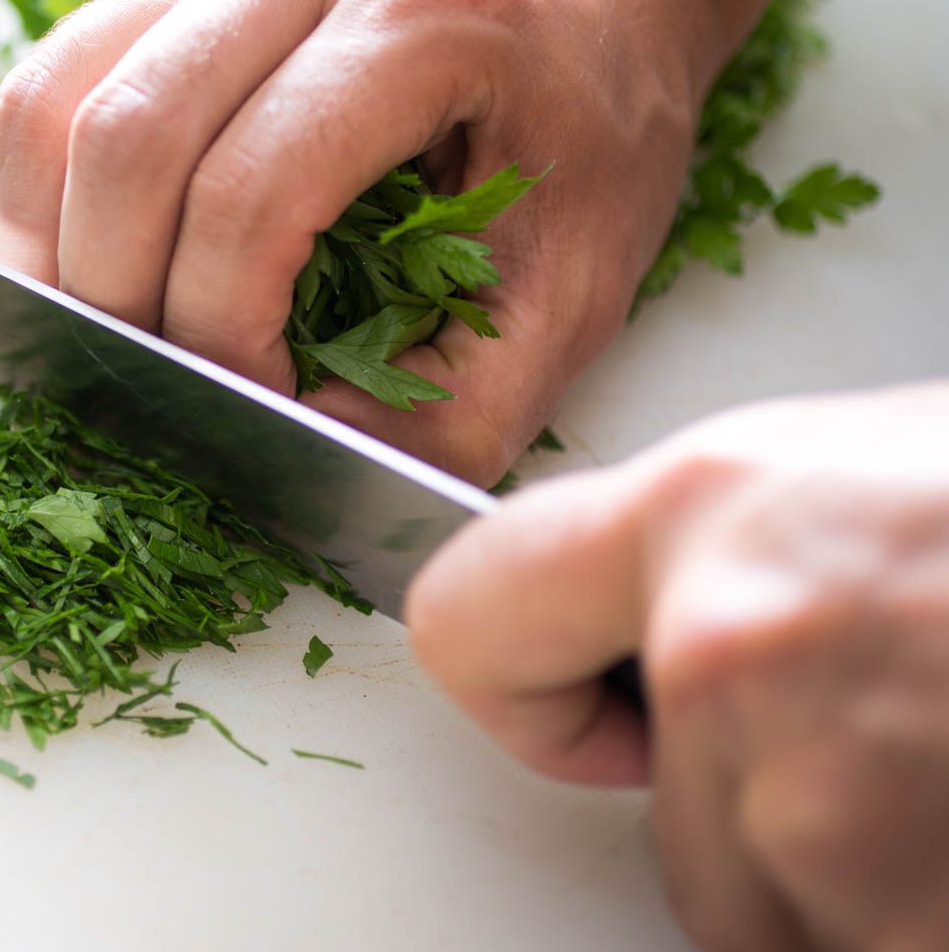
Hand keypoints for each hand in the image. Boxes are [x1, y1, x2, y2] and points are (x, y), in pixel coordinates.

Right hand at [0, 0, 721, 484]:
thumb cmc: (604, 115)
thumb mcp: (579, 277)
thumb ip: (461, 403)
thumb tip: (307, 459)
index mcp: (431, 18)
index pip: (248, 197)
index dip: (217, 334)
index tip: (248, 408)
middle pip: (126, 142)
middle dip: (114, 300)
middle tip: (154, 387)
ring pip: (59, 99)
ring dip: (51, 242)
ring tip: (92, 331)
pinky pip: (58, 75)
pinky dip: (43, 185)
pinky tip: (81, 256)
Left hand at [407, 381, 948, 949]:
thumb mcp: (851, 465)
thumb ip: (709, 549)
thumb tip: (639, 614)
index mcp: (704, 508)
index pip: (466, 618)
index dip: (526, 695)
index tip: (575, 714)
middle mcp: (725, 643)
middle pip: (658, 813)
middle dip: (752, 803)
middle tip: (884, 724)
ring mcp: (812, 791)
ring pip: (758, 903)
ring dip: (842, 873)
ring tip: (942, 755)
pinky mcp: (896, 913)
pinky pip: (845, 948)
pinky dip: (901, 916)